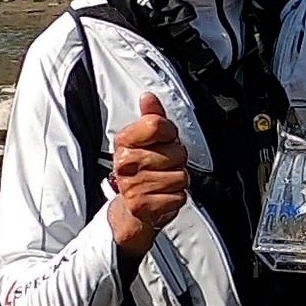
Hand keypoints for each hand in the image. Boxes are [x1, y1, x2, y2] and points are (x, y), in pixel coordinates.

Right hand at [107, 92, 189, 258]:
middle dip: (177, 160)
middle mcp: (125, 163)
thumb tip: (148, 97)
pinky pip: (179, 196)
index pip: (158, 125)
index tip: (165, 140)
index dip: (170, 133)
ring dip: (178, 180)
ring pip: (180, 176)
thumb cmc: (143, 170)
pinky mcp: (143, 206)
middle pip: (177, 152)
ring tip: (164, 181)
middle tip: (164, 166)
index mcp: (124, 142)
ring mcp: (133, 186)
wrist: (132, 207)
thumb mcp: (146, 140)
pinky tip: (163, 196)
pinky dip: (176, 197)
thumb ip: (151, 117)